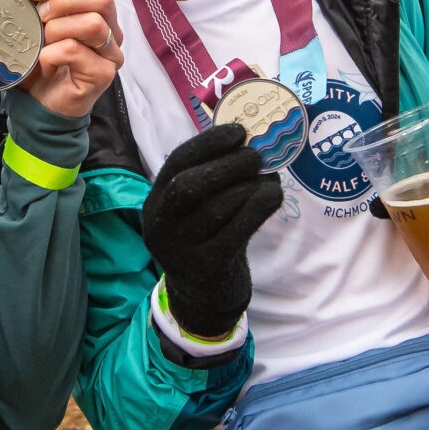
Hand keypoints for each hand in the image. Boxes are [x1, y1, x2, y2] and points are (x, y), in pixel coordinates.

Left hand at [19, 0, 122, 117]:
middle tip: (40, 16)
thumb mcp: (33, 27)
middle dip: (63, 1)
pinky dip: (51, 54)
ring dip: (57, 29)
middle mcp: (110, 30)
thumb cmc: (39, 63)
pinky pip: (75, 51)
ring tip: (43, 43)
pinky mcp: (103, 74)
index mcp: (96, 12)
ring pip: (92, 24)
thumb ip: (31, 3)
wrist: (39, 103)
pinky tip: (45, 64)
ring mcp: (110, 54)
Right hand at [142, 123, 283, 338]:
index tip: (239, 131)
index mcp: (156, 202)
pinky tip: (273, 196)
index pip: (177, 162)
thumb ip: (214, 179)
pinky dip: (258, 208)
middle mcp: (161, 225)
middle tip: (258, 156)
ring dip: (249, 186)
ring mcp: (181, 249)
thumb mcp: (197, 210)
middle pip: (189, 185)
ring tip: (271, 178)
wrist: (203, 297)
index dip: (208, 143)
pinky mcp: (206, 267)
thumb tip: (253, 142)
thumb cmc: (206, 239)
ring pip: (217, 207)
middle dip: (227, 164)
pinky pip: (236, 231)